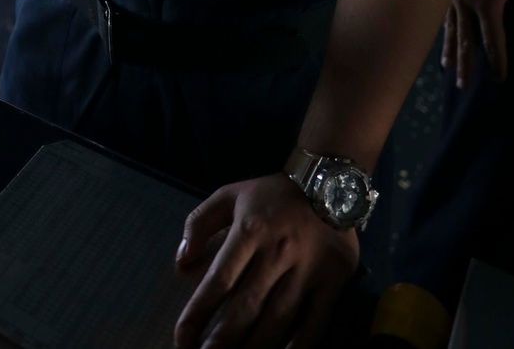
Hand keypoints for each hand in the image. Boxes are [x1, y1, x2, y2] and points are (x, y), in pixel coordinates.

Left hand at [173, 173, 359, 347]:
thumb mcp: (230, 195)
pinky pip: (314, 323)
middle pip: (245, 308)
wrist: (328, 182)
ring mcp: (307, 269)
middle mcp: (276, 252)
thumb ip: (199, 222)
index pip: (218, 281)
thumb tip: (182, 260)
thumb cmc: (272, 194)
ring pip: (277, 320)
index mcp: (249, 230)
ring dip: (254, 348)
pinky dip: (298, 346)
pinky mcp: (333, 280)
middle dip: (221, 341)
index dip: (197, 313)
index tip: (181, 337)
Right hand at [441, 0, 513, 86]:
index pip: (492, 40)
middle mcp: (466, 5)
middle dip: (467, 65)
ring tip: (449, 68)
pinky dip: (442, 29)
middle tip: (463, 86)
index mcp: (487, 5)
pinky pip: (442, 14)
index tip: (500, 78)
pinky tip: (440, 36)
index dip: (497, 60)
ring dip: (451, 51)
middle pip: (466, 42)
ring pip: (450, 30)